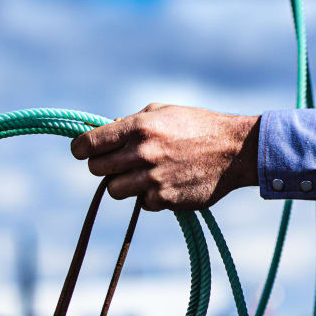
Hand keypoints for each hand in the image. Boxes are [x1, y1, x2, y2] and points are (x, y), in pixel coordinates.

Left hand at [70, 104, 259, 211]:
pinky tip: (166, 184)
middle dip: (104, 166)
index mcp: (138, 127)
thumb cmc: (196, 126)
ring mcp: (153, 179)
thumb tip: (102, 134)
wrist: (234, 150)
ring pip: (115, 190)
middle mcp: (142, 153)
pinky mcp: (165, 200)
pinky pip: (142, 203)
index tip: (82, 153)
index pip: (88, 144)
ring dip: (124, 184)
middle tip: (119, 163)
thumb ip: (130, 123)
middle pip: (96, 170)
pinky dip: (150, 197)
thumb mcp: (162, 112)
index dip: (80, 150)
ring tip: (143, 175)